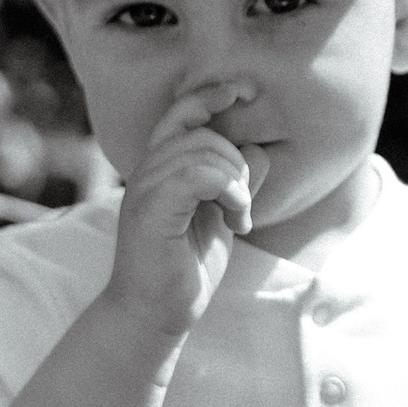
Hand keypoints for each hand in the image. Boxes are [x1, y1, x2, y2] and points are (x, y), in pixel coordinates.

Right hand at [103, 83, 260, 338]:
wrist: (154, 316)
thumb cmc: (184, 269)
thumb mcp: (221, 218)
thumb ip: (237, 183)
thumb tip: (262, 150)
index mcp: (161, 170)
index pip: (182, 112)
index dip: (212, 94)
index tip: (246, 91)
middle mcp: (147, 173)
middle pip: (203, 133)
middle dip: (238, 162)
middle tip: (241, 207)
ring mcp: (145, 191)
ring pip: (203, 151)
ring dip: (235, 182)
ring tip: (238, 218)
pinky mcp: (150, 212)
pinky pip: (196, 175)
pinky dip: (227, 189)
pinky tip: (235, 218)